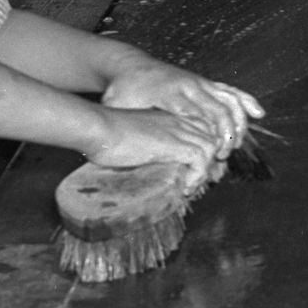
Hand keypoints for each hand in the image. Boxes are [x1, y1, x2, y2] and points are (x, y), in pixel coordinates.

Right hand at [84, 105, 222, 178]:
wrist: (97, 128)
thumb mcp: (130, 142)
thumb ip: (142, 151)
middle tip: (195, 183)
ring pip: (210, 149)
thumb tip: (142, 172)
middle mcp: (176, 122)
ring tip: (190, 187)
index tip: (192, 173)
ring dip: (204, 171)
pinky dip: (197, 176)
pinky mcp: (174, 143)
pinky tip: (184, 187)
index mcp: (167, 119)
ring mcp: (177, 131)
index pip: (200, 132)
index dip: (201, 153)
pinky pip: (200, 160)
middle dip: (208, 163)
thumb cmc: (104, 136)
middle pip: (209, 139)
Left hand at [102, 61, 261, 154]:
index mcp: (172, 94)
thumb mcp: (117, 105)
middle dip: (228, 134)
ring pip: (229, 99)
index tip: (215, 156)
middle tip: (224, 157)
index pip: (201, 116)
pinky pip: (230, 90)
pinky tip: (259, 114)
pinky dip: (246, 101)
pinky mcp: (203, 81)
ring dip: (238, 123)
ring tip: (237, 145)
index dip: (211, 136)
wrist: (128, 66)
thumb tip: (115, 141)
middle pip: (220, 109)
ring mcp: (199, 82)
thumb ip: (122, 121)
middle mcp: (190, 85)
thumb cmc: (122, 91)